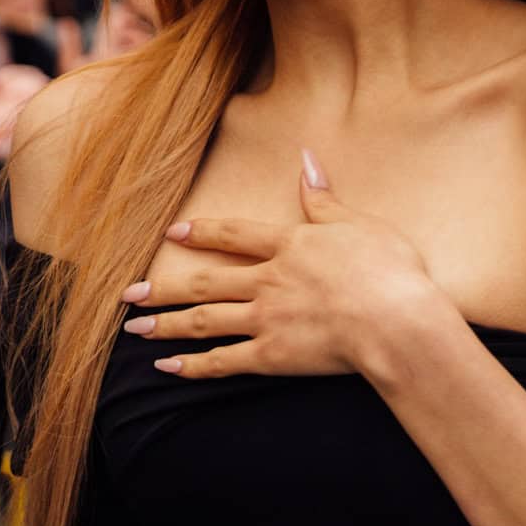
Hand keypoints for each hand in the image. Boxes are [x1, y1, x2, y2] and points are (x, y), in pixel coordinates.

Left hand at [122, 151, 438, 377]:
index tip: (173, 232)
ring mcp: (266, 318)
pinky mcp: (273, 356)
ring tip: (135, 328)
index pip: (234, 235)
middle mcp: (267, 279)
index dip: (202, 232)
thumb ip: (324, 198)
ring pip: (205, 319)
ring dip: (167, 324)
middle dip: (163, 286)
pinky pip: (224, 361)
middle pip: (204, 280)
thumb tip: (306, 158)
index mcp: (288, 245)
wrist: (396, 321)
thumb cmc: (390, 270)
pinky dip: (193, 365)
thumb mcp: (359, 224)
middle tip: (128, 294)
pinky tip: (166, 367)